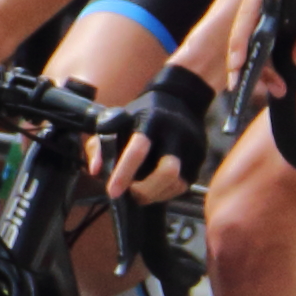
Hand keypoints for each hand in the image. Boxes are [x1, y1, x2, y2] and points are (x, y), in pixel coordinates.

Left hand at [105, 64, 217, 204]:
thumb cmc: (141, 115)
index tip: (112, 192)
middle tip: (131, 194)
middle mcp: (175, 133)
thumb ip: (99, 145)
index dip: (124, 173)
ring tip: (141, 191)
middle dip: (146, 190)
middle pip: (168, 172)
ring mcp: (192, 146)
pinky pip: (184, 185)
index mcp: (151, 120)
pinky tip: (154, 187)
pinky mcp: (199, 159)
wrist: (180, 100)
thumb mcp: (115, 121)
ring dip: (156, 195)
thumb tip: (96, 171)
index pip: (138, 149)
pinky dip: (166, 192)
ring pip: (177, 183)